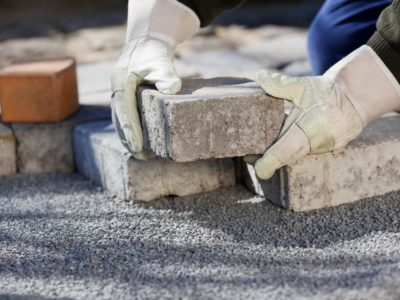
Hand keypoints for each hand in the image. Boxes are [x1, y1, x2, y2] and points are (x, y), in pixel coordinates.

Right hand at [111, 37, 181, 159]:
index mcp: (121, 80)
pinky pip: (125, 118)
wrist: (146, 42)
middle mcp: (117, 90)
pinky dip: (131, 131)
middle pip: (119, 119)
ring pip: (120, 121)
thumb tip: (172, 89)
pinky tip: (140, 144)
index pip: (124, 109)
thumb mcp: (160, 60)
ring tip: (143, 156)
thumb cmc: (154, 52)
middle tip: (142, 157)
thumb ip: (166, 73)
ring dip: (129, 139)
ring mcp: (119, 94)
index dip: (130, 129)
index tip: (138, 146)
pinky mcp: (126, 98)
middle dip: (129, 139)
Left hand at [252, 46, 399, 179]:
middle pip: (287, 158)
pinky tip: (280, 146)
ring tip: (260, 153)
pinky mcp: (328, 150)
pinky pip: (306, 153)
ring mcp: (325, 149)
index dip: (268, 162)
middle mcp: (318, 143)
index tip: (257, 169)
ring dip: (279, 155)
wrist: (358, 96)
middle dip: (267, 160)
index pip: (285, 151)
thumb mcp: (304, 86)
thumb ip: (280, 85)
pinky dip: (292, 151)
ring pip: (296, 156)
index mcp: (310, 129)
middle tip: (250, 157)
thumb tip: (261, 78)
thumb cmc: (328, 91)